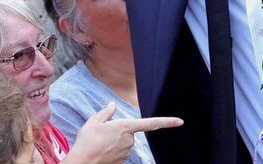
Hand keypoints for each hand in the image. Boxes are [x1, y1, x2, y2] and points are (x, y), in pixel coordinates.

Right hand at [67, 103, 181, 163]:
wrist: (82, 163)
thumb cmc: (86, 142)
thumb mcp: (93, 122)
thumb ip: (106, 113)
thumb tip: (112, 105)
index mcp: (125, 127)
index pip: (151, 124)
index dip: (167, 122)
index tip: (180, 122)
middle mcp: (129, 140)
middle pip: (129, 133)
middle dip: (119, 133)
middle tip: (102, 135)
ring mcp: (126, 153)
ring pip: (124, 144)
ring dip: (114, 143)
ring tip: (99, 144)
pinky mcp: (123, 163)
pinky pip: (120, 154)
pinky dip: (112, 153)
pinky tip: (102, 153)